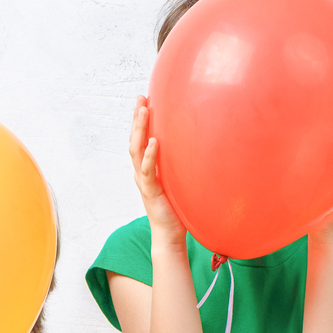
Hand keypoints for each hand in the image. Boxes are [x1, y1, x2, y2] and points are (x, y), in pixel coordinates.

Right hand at [128, 96, 185, 241]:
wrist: (169, 234)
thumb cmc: (176, 209)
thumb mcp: (178, 181)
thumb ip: (180, 166)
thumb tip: (198, 148)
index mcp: (147, 169)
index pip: (140, 140)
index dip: (140, 121)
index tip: (144, 100)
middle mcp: (142, 172)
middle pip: (134, 140)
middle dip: (137, 118)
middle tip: (140, 98)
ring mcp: (144, 181)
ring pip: (136, 151)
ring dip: (139, 130)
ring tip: (143, 111)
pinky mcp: (151, 191)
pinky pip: (147, 171)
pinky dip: (149, 155)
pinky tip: (154, 141)